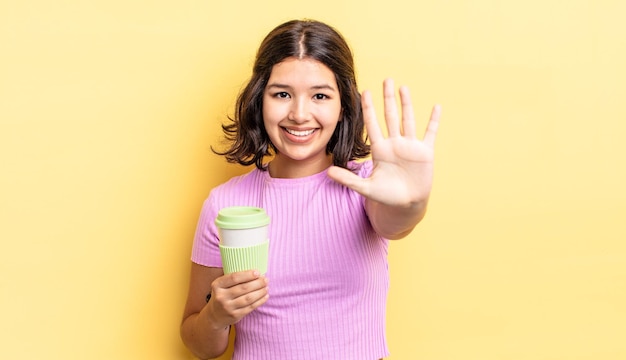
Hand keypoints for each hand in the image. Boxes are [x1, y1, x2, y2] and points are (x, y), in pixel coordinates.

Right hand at [205, 270, 268, 328]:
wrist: (214, 316)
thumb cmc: (222, 295)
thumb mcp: (221, 285)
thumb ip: (233, 278)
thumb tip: (255, 272)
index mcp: (217, 285)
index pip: (234, 278)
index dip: (247, 274)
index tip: (258, 272)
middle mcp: (221, 296)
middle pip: (244, 288)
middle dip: (257, 283)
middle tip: (266, 279)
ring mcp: (228, 307)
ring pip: (248, 298)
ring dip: (260, 292)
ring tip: (266, 287)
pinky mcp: (235, 316)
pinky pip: (250, 307)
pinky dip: (260, 301)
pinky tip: (265, 296)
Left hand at [328, 78, 440, 206]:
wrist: (406, 204)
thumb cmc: (386, 196)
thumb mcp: (365, 188)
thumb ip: (348, 179)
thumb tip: (328, 172)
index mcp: (380, 150)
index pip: (372, 124)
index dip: (369, 109)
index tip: (364, 92)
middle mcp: (394, 144)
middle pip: (390, 116)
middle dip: (387, 99)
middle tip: (386, 80)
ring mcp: (410, 146)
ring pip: (408, 120)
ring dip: (406, 104)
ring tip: (403, 87)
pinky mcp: (425, 152)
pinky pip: (430, 133)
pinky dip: (434, 121)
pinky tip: (437, 107)